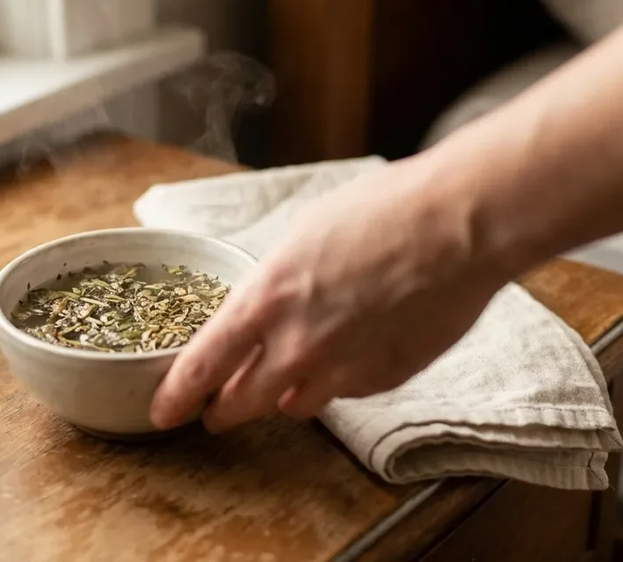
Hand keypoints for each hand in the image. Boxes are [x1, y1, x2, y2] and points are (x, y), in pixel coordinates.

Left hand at [148, 155, 512, 432]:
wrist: (459, 225)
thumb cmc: (384, 212)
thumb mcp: (304, 235)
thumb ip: (275, 285)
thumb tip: (264, 307)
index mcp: (266, 300)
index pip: (203, 366)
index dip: (177, 395)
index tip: (164, 410)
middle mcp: (298, 346)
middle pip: (241, 402)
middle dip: (223, 409)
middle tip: (217, 411)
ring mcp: (343, 369)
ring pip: (294, 407)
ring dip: (282, 397)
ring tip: (288, 379)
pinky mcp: (386, 379)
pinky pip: (347, 394)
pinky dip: (339, 382)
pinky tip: (353, 352)